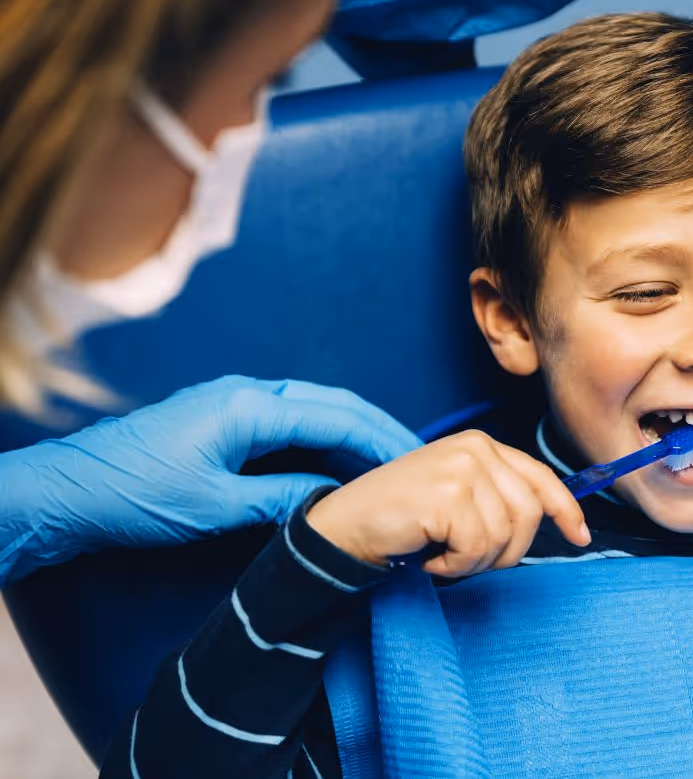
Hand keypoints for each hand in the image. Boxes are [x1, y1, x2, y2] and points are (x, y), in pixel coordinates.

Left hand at [0, 375, 419, 584]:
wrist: (65, 492)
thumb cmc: (132, 497)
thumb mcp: (215, 507)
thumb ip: (282, 499)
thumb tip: (336, 503)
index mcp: (248, 406)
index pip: (336, 418)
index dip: (382, 441)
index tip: (418, 463)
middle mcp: (246, 393)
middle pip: (333, 403)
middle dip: (378, 429)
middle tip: (419, 459)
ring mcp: (234, 402)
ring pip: (314, 408)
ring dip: (353, 432)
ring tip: (390, 463)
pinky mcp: (223, 418)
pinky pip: (290, 420)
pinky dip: (323, 438)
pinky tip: (339, 464)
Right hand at [306, 430, 590, 576]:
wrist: (345, 526)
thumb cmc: (403, 518)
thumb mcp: (459, 496)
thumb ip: (499, 497)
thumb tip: (557, 520)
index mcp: (482, 445)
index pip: (541, 477)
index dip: (566, 509)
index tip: (580, 536)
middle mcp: (476, 449)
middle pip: (529, 514)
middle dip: (505, 551)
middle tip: (466, 557)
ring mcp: (462, 469)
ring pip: (504, 536)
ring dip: (473, 561)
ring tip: (442, 552)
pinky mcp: (447, 494)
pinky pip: (477, 549)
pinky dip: (454, 565)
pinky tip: (429, 555)